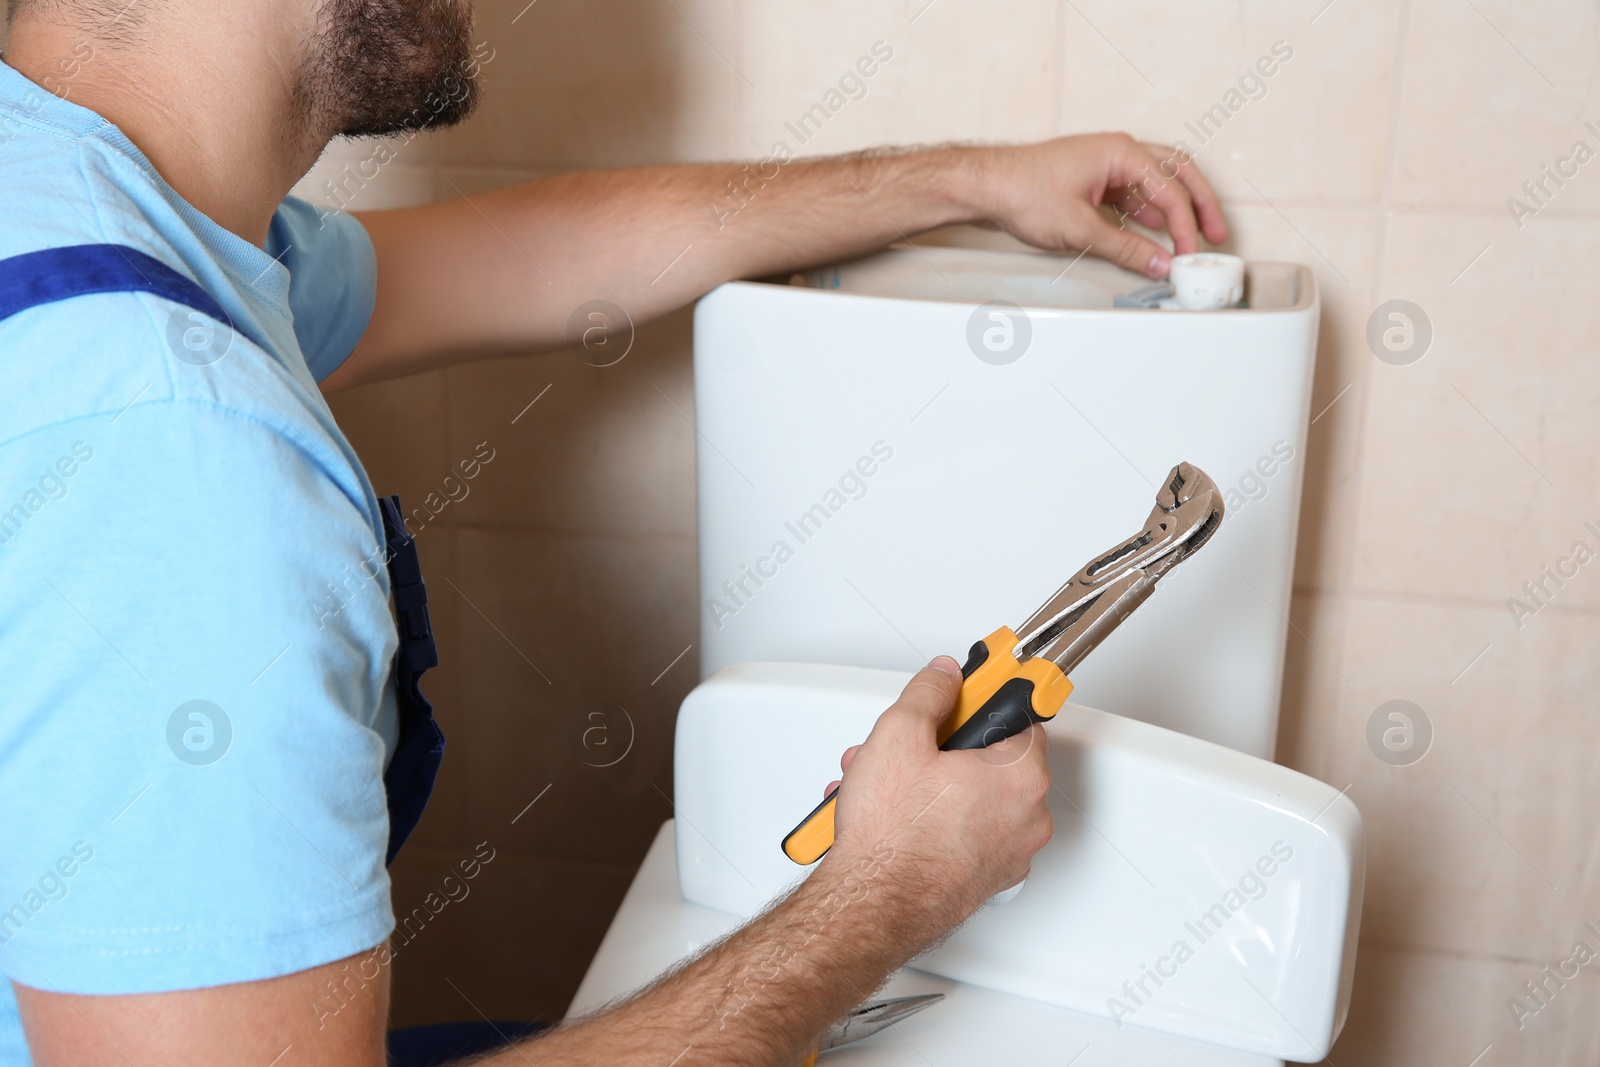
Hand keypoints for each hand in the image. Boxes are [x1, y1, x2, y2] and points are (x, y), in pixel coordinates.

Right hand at [820, 657, 1052, 946]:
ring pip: (974, 797)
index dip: (983, 701)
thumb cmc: (892, 837)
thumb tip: (944, 678)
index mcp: (1021, 775)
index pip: (1020, 715)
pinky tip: (895, 815)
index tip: (974, 690)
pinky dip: (936, 819)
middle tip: (910, 746)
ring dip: (930, 783)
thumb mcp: (899, 735)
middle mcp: (1028, 817)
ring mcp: (1010, 854)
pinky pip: (966, 832)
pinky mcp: (985, 880)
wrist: (871, 906)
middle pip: (992, 757)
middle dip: (943, 747)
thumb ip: (930, 693)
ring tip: (884, 785)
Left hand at [959, 132, 1227, 278]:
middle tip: (1216, 233)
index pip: (1170, 191)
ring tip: (1189, 238)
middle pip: (1177, 174)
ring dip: (1174, 209)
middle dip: (1199, 205)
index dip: (1186, 227)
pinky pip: (1133, 193)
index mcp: (1122, 152)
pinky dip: (1148, 212)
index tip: (1191, 255)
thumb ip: (1124, 248)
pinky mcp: (1094, 179)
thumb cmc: (1023, 191)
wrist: (986, 186)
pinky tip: (1152, 232)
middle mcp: (1119, 152)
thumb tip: (1158, 264)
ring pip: (1157, 182)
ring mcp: (1106, 164)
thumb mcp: (1080, 228)